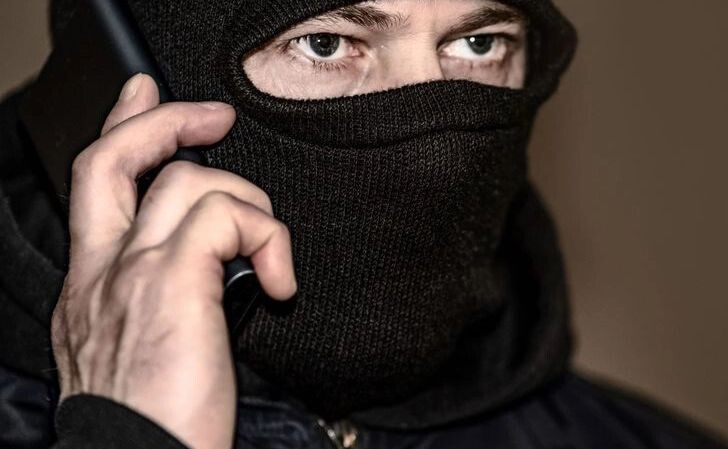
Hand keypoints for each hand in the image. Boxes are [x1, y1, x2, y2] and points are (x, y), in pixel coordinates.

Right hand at [51, 74, 296, 448]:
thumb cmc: (157, 420)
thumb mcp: (144, 348)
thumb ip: (163, 296)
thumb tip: (218, 264)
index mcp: (92, 285)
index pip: (96, 184)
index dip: (121, 130)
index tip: (142, 98)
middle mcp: (101, 271)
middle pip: (112, 158)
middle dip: (165, 120)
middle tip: (214, 117)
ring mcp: (132, 272)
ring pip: (189, 180)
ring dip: (248, 203)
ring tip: (269, 255)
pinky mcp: (173, 282)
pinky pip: (228, 217)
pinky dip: (268, 238)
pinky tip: (280, 283)